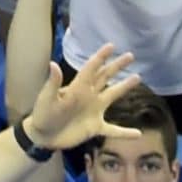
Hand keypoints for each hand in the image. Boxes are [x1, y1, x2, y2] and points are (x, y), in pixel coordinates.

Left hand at [24, 43, 143, 151]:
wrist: (43, 136)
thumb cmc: (43, 114)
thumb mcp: (47, 98)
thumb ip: (53, 83)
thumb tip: (53, 64)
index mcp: (78, 87)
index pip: (91, 68)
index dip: (100, 57)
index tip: (111, 45)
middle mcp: (89, 96)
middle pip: (105, 77)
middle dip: (117, 66)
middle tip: (130, 55)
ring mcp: (94, 111)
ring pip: (113, 95)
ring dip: (124, 87)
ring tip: (137, 77)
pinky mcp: (95, 128)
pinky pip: (114, 130)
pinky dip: (125, 133)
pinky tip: (138, 134)